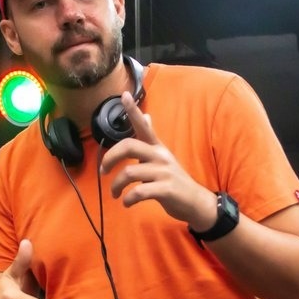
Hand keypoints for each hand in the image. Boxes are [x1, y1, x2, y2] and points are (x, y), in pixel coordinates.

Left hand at [100, 92, 217, 229]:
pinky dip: (128, 199)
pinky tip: (126, 202)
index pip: (144, 126)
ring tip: (115, 194)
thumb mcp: (162, 157)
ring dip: (116, 185)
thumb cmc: (173, 180)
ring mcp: (163, 172)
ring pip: (130, 172)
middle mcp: (160, 156)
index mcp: (157, 148)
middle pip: (129, 146)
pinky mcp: (166, 189)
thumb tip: (145, 115)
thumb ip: (150, 140)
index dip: (133, 111)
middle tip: (103, 171)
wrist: (195, 202)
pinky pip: (139, 192)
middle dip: (110, 158)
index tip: (123, 95)